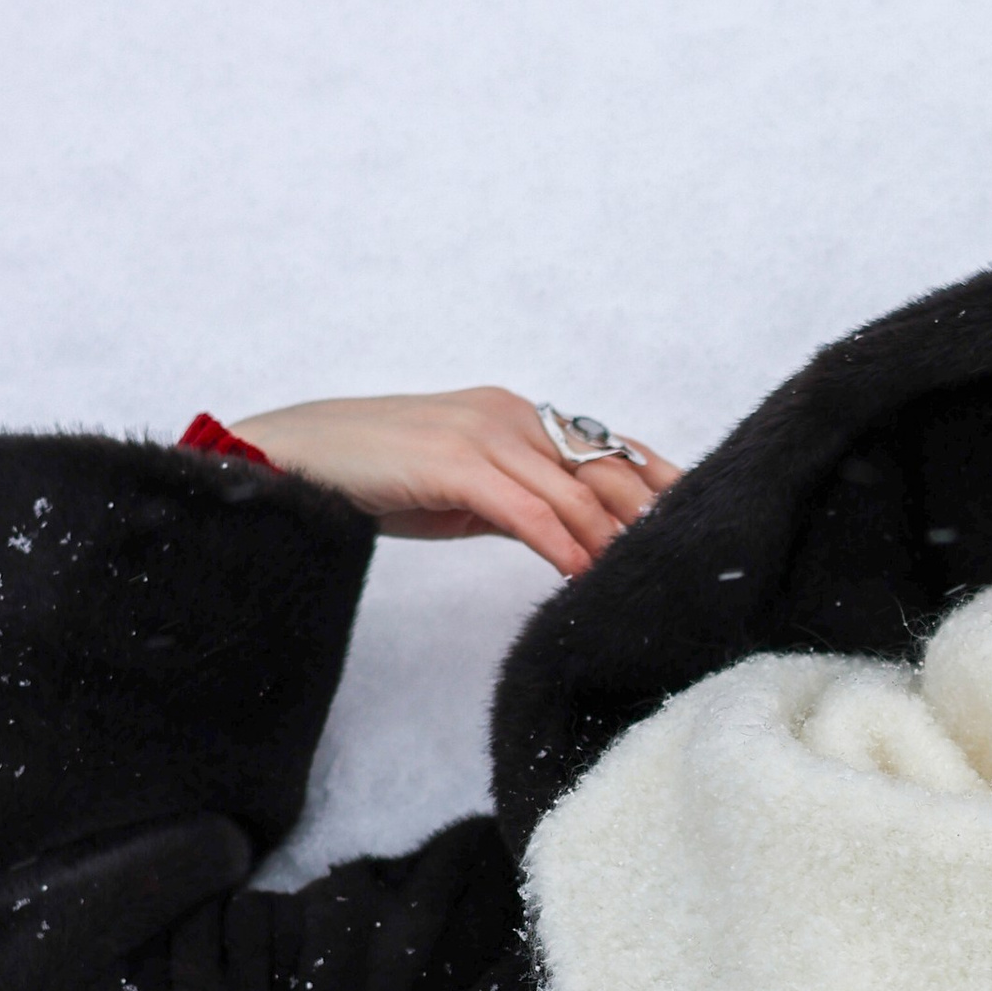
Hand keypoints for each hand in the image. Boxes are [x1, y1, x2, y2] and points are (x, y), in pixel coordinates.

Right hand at [226, 387, 683, 576]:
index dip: (654, 480)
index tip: (693, 512)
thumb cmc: (373, 472)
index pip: (604, 446)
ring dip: (611, 539)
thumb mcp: (460, 485)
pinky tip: (582, 574)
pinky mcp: (457, 466)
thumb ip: (514, 500)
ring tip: (641, 576)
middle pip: (602, 468)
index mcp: (514, 414)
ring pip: (573, 493)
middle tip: (684, 555)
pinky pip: (528, 512)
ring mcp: (484, 436)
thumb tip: (565, 537)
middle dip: (647, 515)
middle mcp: (509, 416)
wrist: (298, 457)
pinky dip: (561, 545)